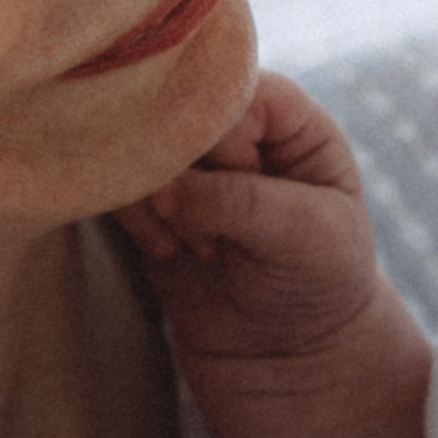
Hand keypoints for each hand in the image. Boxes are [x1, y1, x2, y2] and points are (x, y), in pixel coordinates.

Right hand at [118, 70, 382, 366]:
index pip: (228, 85)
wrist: (290, 352)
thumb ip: (243, 200)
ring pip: (138, 145)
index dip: (226, 134)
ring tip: (205, 247)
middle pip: (174, 108)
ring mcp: (186, 163)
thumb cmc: (321, 280)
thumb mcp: (309, 235)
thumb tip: (163, 189)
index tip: (249, 183)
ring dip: (162, 201)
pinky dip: (138, 220)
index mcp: (285, 114)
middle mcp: (232, 126)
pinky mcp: (150, 200)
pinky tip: (172, 253)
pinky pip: (116, 184)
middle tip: (217, 231)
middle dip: (188, 172)